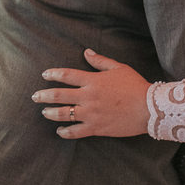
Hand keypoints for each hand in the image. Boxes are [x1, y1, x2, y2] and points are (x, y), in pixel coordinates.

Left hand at [32, 50, 150, 138]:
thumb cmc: (135, 86)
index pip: (67, 75)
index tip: (45, 75)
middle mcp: (88, 97)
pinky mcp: (96, 127)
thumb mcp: (119, 68)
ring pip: (63, 114)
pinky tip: (59, 131)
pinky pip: (75, 131)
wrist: (149, 108)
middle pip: (59, 95)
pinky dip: (65, 132)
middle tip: (35, 96)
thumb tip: (87, 52)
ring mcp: (90, 113)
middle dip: (44, 95)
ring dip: (50, 113)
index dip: (53, 74)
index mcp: (93, 81)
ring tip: (44, 112)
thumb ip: (100, 61)